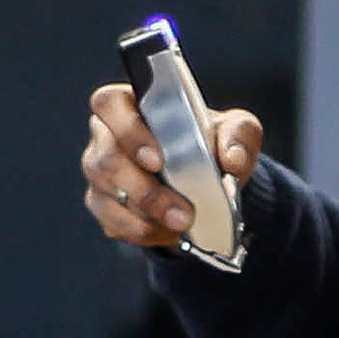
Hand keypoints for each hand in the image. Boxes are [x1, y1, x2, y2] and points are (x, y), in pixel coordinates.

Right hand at [82, 83, 261, 250]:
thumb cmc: (210, 142)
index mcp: (130, 104)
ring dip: (146, 217)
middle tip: (182, 213)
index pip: (109, 105)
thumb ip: (238, 135)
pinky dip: (143, 232)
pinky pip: (113, 223)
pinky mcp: (104, 206)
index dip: (128, 132)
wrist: (208, 179)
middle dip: (147, 192)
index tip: (157, 160)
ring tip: (182, 225)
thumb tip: (231, 159)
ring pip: (107, 197)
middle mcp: (106, 136)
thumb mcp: (235, 129)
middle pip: (108, 161)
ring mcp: (100, 174)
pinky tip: (169, 232)